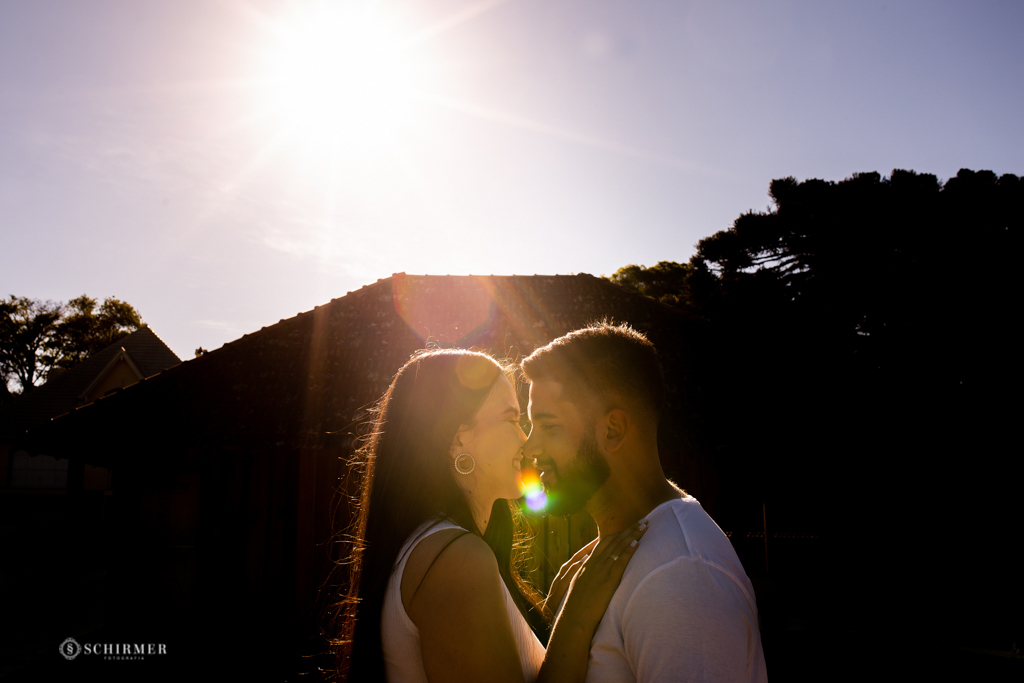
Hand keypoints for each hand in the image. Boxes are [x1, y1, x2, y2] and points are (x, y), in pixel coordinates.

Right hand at [556, 520, 647, 634]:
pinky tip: (637, 543)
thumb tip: (588, 561)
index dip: (618, 533)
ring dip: (633, 535)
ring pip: (618, 548)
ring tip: (644, 527)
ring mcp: (601, 570)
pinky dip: (628, 551)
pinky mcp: (608, 580)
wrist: (575, 617)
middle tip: (642, 521)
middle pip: (614, 541)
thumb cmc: (577, 604)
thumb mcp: (578, 583)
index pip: (604, 542)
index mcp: (587, 563)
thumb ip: (585, 571)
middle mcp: (594, 563)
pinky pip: (620, 562)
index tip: (628, 527)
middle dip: (629, 530)